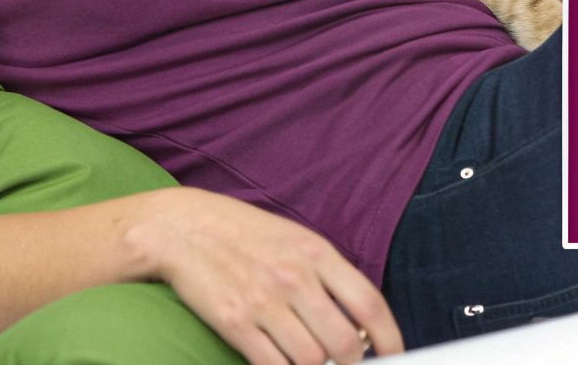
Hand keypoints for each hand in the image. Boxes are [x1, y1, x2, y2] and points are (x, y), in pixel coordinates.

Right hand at [139, 186, 404, 363]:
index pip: (369, 304)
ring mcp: (263, 301)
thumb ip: (328, 275)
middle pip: (343, 343)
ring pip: (310, 361)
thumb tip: (360, 323)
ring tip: (310, 361)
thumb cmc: (244, 235)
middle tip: (344, 363)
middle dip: (351, 363)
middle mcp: (294, 277)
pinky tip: (282, 364)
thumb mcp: (295, 240)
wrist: (182, 227)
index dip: (390, 338)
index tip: (394, 354)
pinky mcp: (234, 322)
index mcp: (316, 253)